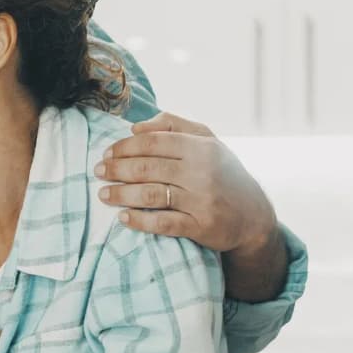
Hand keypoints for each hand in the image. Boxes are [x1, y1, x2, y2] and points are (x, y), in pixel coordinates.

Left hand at [96, 111, 276, 252]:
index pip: (152, 142)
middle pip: (147, 168)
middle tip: (98, 172)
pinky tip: (122, 217)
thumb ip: (173, 125)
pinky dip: (139, 220)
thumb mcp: (207, 141)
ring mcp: (202, 200)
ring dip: (121, 194)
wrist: (254, 215)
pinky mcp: (202, 226)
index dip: (124, 147)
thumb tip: (135, 127)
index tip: (106, 153)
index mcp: (201, 147)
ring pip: (151, 194)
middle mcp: (202, 172)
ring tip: (103, 194)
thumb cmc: (222, 172)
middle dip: (116, 169)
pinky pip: (164, 223)